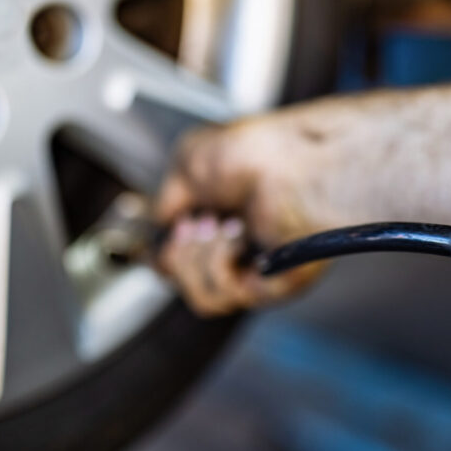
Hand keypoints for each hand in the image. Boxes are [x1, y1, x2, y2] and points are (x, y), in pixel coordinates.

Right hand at [155, 107, 329, 315]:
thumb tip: (159, 224)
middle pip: (186, 283)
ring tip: (219, 227)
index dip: (169, 253)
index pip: (182, 262)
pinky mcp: (274, 285)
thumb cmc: (256, 152)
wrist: (290, 161)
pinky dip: (218, 265)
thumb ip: (165, 200)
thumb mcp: (188, 162)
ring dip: (197, 260)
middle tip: (198, 223)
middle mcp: (241, 249)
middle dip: (180, 253)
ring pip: (203, 298)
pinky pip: (224, 297)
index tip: (175, 228)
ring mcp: (259, 269)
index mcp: (224, 221)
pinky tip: (234, 237)